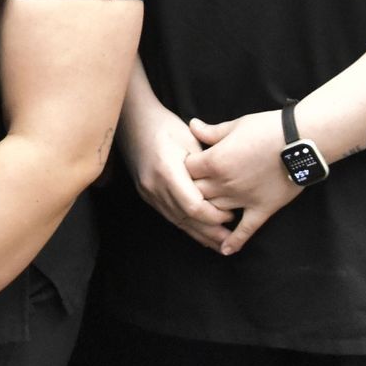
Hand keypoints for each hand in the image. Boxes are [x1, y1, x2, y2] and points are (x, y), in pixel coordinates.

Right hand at [118, 91, 228, 250]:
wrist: (133, 121)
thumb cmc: (165, 126)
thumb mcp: (190, 140)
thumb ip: (204, 168)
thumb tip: (223, 191)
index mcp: (167, 170)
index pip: (193, 206)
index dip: (214, 216)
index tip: (232, 216)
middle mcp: (154, 186)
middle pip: (185, 218)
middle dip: (210, 232)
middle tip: (231, 241)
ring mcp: (148, 192)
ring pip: (177, 221)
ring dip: (199, 234)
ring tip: (220, 244)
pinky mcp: (146, 194)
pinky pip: (169, 216)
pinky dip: (187, 226)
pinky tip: (201, 234)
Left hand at [185, 112, 301, 255]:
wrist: (301, 140)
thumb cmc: (267, 128)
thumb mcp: (235, 125)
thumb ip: (211, 132)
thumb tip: (192, 126)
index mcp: (215, 161)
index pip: (186, 170)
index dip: (185, 167)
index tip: (188, 165)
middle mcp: (225, 183)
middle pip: (196, 193)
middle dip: (191, 190)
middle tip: (191, 188)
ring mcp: (243, 198)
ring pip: (215, 211)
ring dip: (207, 212)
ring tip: (201, 215)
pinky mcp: (262, 208)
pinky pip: (246, 229)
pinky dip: (235, 241)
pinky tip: (225, 250)